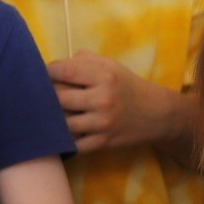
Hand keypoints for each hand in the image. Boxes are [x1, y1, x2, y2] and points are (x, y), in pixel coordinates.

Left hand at [50, 52, 180, 152]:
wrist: (156, 114)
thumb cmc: (128, 86)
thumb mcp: (111, 66)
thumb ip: (83, 60)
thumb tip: (53, 67)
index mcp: (104, 76)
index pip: (61, 71)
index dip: (47, 72)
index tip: (47, 75)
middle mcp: (103, 99)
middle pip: (57, 97)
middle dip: (49, 95)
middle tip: (49, 95)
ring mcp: (102, 123)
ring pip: (62, 122)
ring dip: (56, 118)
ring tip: (57, 112)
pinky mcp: (103, 142)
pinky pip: (73, 143)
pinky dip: (66, 139)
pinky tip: (66, 131)